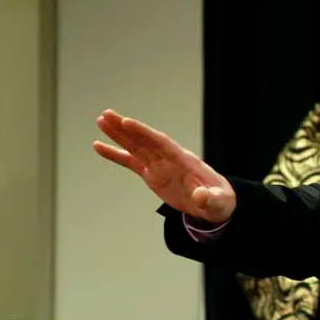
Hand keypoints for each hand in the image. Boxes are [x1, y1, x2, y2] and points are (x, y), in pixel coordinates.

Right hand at [93, 109, 235, 223]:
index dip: (144, 133)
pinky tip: (99, 146)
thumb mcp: (218, 203)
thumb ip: (210, 199)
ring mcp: (160, 165)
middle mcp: (170, 159)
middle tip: (106, 115)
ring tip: (101, 121)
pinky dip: (115, 154)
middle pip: (145, 141)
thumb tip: (200, 196)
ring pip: (136, 147)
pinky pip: (131, 163)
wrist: (216, 205)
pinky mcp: (153, 174)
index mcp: (185, 161)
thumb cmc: (219, 201)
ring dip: (118, 135)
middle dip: (126, 129)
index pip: (162, 143)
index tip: (127, 122)